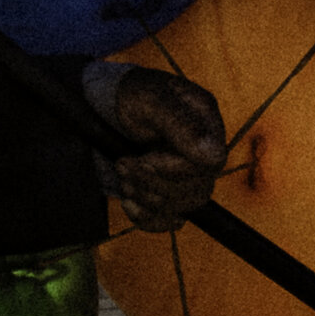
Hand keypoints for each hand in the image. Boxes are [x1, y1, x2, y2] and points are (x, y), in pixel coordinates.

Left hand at [102, 66, 227, 235]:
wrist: (102, 106)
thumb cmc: (129, 94)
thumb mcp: (149, 99)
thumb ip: (180, 122)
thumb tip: (213, 155)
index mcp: (206, 123)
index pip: (211, 162)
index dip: (176, 168)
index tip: (144, 157)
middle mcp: (203, 152)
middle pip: (197, 190)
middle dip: (153, 182)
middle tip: (122, 164)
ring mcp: (188, 175)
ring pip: (182, 207)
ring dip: (146, 196)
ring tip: (122, 172)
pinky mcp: (169, 192)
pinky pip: (167, 221)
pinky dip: (145, 217)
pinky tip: (128, 201)